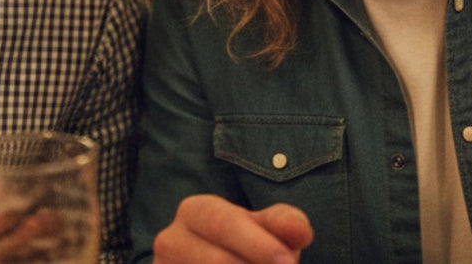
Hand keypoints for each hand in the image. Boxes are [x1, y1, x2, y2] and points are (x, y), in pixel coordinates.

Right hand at [151, 194, 311, 263]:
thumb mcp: (263, 232)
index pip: (223, 222)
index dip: (257, 243)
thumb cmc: (244, 248)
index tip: (289, 263)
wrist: (210, 262)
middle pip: (214, 260)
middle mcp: (170, 240)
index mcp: (194, 211)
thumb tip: (301, 232)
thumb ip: (284, 226)